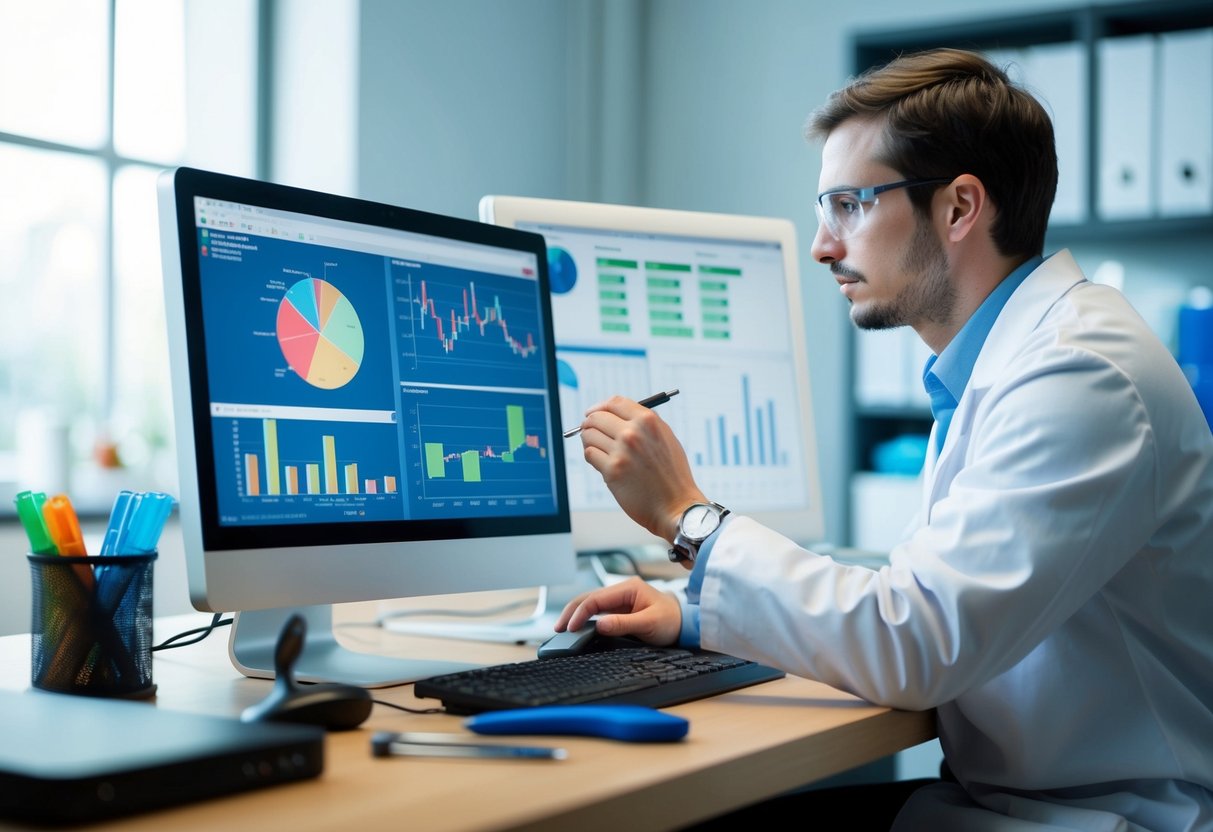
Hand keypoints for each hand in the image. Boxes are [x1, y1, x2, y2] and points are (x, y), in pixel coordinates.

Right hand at [555, 577, 681, 646]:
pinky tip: (577, 627)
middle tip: (559, 628)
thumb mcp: (649, 623)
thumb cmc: (671, 620)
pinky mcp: (619, 610)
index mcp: (628, 588)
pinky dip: (585, 618)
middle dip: (571, 612)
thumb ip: (623, 624)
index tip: (571, 628)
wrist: (685, 623)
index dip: (580, 613)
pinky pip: (597, 612)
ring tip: (563, 628)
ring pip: (590, 604)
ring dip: (576, 614)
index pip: (595, 598)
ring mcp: (619, 600)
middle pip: (588, 598)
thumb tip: (600, 625)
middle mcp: (621, 591)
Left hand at [575, 395, 706, 541]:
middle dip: (590, 423)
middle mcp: (633, 433)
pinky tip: (602, 462)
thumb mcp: (666, 438)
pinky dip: (592, 457)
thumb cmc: (672, 475)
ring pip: (589, 435)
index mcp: (648, 421)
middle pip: (596, 417)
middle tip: (589, 431)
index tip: (594, 413)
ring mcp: (621, 452)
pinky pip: (590, 454)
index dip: (600, 406)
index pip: (614, 402)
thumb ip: (645, 423)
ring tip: (598, 449)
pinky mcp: (612, 471)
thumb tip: (618, 414)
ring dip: (589, 441)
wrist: (675, 505)